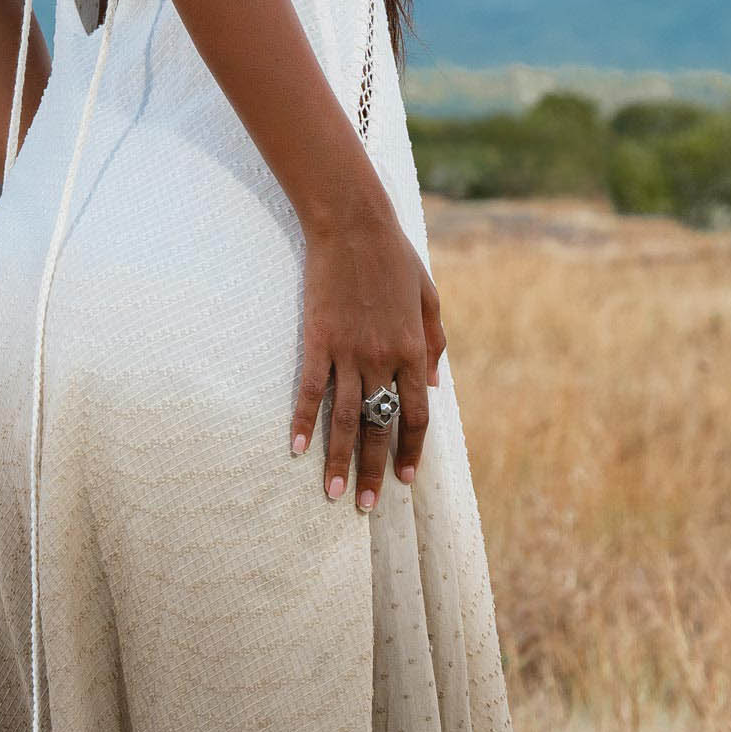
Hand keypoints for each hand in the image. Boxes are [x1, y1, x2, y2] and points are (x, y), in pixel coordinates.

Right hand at [289, 186, 446, 509]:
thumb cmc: (395, 259)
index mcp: (414, 350)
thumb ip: (433, 344)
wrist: (354, 225)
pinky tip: (297, 449)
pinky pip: (309, 389)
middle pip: (381, 426)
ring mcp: (348, 351)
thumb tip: (433, 384)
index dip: (411, 450)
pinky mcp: (317, 340)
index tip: (406, 480)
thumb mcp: (429, 299)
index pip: (415, 414)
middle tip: (368, 506)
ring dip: (339, 459)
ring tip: (334, 494)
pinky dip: (303, 420)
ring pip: (346, 417)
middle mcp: (383, 358)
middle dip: (375, 470)